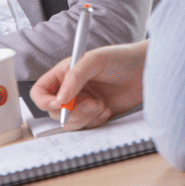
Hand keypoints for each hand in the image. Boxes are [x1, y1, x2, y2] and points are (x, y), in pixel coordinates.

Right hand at [30, 40, 147, 130]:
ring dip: (85, 117)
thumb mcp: (94, 61)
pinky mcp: (95, 115)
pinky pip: (87, 127)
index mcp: (62, 75)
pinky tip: (107, 109)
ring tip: (101, 104)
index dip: (45, 102)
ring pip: (70, 123)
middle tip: (92, 103)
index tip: (60, 104)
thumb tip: (59, 100)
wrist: (144, 70)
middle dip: (72, 112)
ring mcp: (82, 104)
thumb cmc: (119, 59)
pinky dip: (96, 121)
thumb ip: (74, 78)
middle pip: (54, 112)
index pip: (40, 93)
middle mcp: (69, 90)